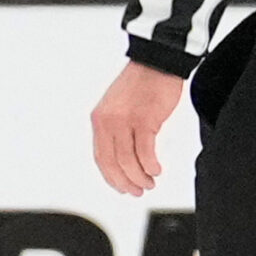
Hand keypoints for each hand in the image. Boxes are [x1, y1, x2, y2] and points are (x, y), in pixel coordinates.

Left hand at [90, 60, 184, 196]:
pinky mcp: (145, 119)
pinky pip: (145, 150)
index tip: (121, 187)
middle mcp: (107, 122)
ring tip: (150, 183)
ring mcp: (125, 121)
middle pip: (112, 162)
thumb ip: (116, 129)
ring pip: (128, 160)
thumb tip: (122, 157)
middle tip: (137, 192)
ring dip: (140, 176)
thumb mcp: (117, 108)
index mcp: (99, 120)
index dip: (111, 177)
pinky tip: (157, 171)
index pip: (100, 157)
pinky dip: (150, 165)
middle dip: (125, 181)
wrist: (156, 63)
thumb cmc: (141, 86)